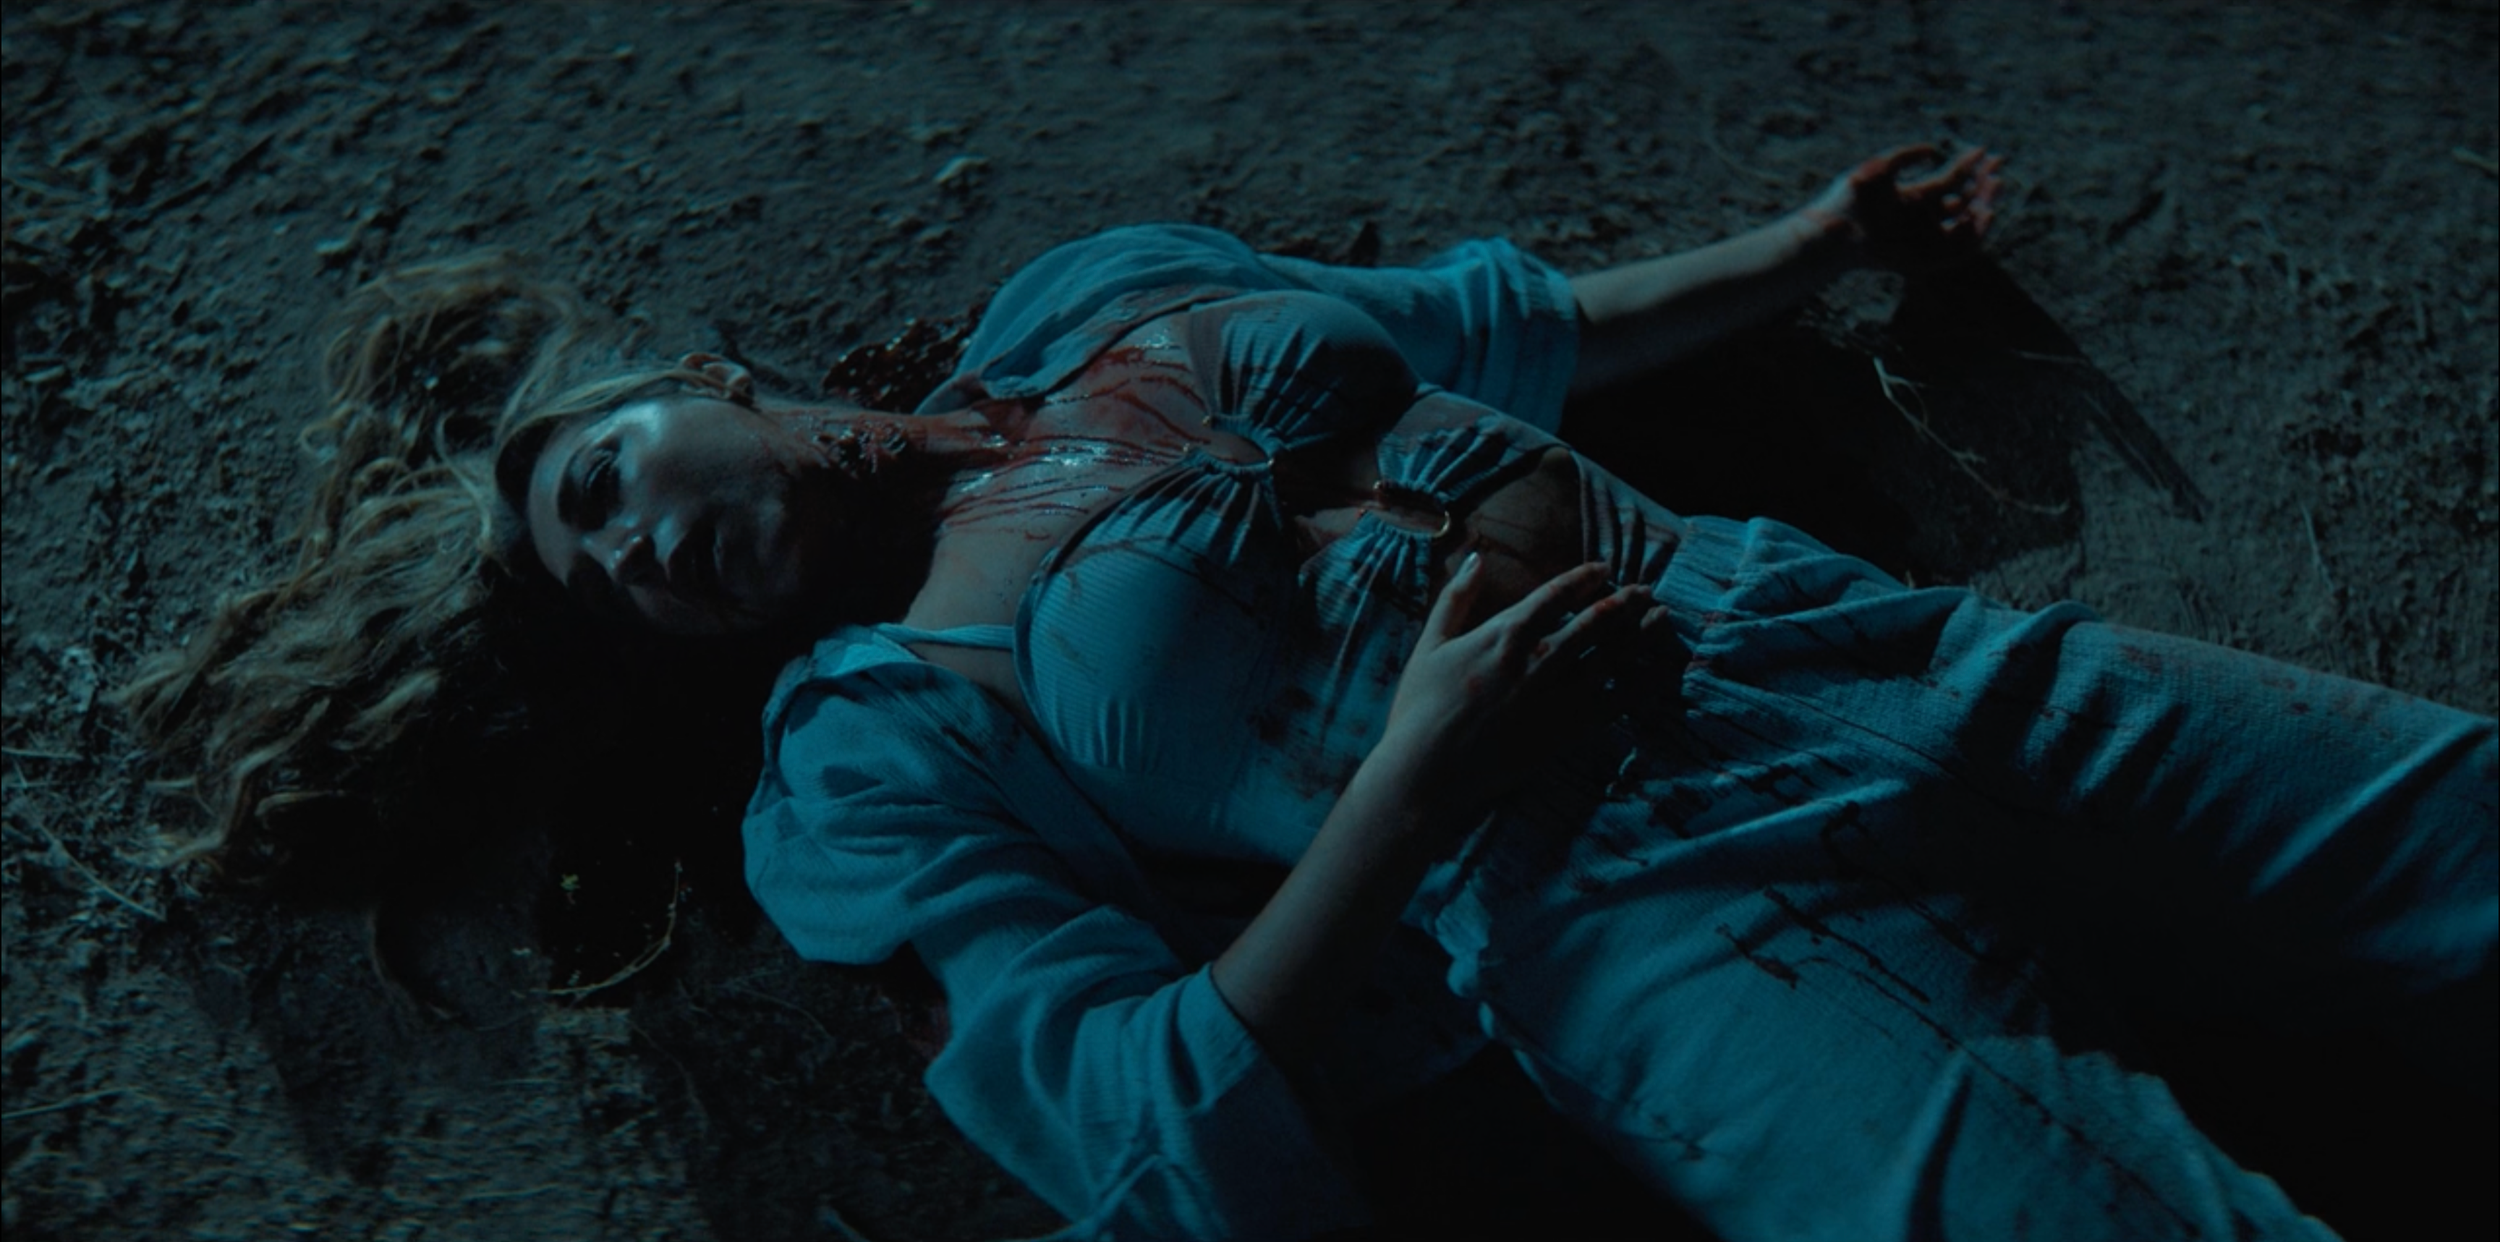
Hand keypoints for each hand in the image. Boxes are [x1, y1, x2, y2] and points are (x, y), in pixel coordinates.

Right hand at [1381, 557, 1654, 819]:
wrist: (1427, 773)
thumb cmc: (1420, 709)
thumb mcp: (1429, 644)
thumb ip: (1455, 598)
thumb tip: (1476, 558)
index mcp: (1505, 633)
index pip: (1557, 594)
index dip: (1585, 578)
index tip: (1604, 570)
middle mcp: (1539, 660)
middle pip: (1596, 621)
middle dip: (1625, 602)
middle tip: (1645, 591)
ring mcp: (1557, 697)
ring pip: (1613, 657)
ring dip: (1642, 635)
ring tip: (1662, 620)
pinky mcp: (1566, 732)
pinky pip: (1616, 704)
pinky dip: (1641, 686)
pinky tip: (1656, 674)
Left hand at [1800, 144, 2005, 274]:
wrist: (1833, 231)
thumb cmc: (1850, 199)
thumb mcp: (1879, 169)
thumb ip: (1905, 156)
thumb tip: (1934, 149)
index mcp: (1916, 197)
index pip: (1953, 180)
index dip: (1970, 166)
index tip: (1986, 151)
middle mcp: (1924, 218)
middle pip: (1965, 201)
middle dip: (1983, 185)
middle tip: (1998, 168)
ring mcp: (1926, 239)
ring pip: (1966, 225)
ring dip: (1984, 206)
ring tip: (1995, 185)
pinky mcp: (1924, 260)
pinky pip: (1958, 250)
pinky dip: (1974, 235)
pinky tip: (1984, 214)